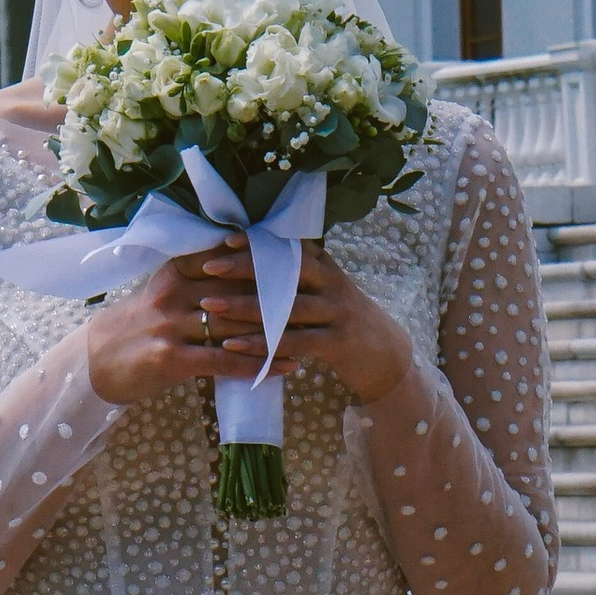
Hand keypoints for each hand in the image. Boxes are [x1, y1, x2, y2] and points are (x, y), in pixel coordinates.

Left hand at [158, 239, 413, 405]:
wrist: (386, 357)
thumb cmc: (344, 322)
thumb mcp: (328, 291)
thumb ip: (301, 275)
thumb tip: (259, 255)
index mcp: (327, 269)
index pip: (290, 248)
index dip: (259, 242)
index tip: (225, 238)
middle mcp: (333, 285)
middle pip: (286, 270)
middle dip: (246, 267)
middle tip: (209, 266)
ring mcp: (337, 313)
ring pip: (285, 308)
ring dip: (244, 306)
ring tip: (209, 304)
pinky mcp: (338, 344)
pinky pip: (294, 342)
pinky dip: (261, 343)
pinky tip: (233, 344)